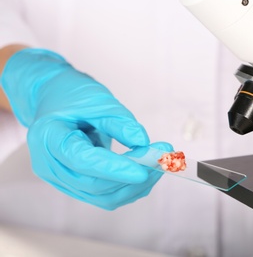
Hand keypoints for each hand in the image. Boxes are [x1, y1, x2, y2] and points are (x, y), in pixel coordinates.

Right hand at [1, 48, 171, 209]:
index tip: (144, 169)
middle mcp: (50, 165)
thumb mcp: (98, 100)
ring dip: (136, 186)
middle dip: (133, 177)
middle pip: (95, 185)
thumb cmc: (73, 95)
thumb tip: (144, 144)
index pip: (83, 160)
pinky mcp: (76, 185)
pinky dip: (129, 188)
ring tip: (159, 164)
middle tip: (163, 160)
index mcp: (49, 138)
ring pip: (103, 197)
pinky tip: (147, 173)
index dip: (115, 168)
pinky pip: (105, 196)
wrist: (54, 99)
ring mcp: (62, 179)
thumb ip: (120, 123)